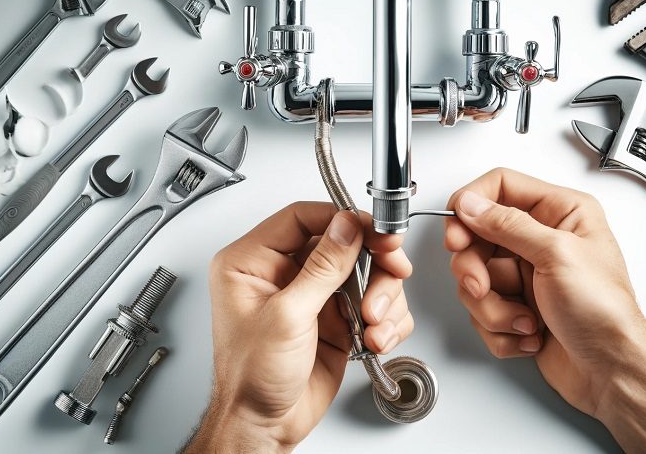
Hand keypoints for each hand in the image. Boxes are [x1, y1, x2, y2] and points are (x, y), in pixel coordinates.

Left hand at [186, 202, 414, 452]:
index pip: (302, 218)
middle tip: (394, 267)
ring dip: (382, 296)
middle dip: (374, 261)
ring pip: (365, 273)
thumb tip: (345, 227)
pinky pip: (374, 303)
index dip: (342, 219)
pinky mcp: (336, 318)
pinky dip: (386, 320)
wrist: (264, 426)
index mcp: (252, 262)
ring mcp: (312, 296)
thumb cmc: (251, 379)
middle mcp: (283, 274)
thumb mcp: (287, 316)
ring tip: (375, 321)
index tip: (373, 228)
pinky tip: (376, 337)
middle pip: (343, 244)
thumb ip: (322, 268)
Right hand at [445, 169, 645, 452]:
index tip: (457, 232)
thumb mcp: (557, 255)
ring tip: (524, 320)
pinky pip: (483, 310)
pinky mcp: (517, 307)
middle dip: (475, 269)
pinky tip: (530, 333)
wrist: (611, 371)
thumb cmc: (604, 313)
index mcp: (561, 212)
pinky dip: (501, 329)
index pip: (500, 187)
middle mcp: (541, 239)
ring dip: (494, 307)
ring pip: (476, 279)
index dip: (471, 206)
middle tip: (481, 285)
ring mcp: (527, 275)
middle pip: (478, 237)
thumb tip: (471, 204)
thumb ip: (508, 224)